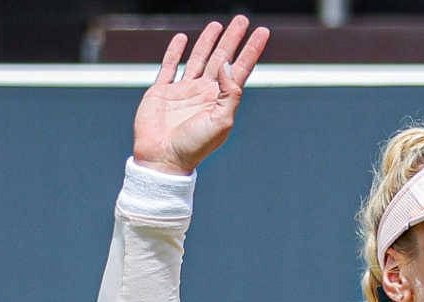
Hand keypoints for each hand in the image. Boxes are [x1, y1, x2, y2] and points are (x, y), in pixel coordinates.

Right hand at [131, 17, 269, 175]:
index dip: (251, 50)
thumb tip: (228, 65)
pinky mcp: (162, 92)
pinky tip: (182, 39)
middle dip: (232, 39)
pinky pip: (169, 66)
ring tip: (217, 25)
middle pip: (221, 58)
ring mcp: (183, 91)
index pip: (240, 69)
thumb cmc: (194, 146)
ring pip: (198, 58)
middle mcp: (204, 93)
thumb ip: (230, 93)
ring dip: (208, 41)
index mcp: (220, 100)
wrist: (163, 160)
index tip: (262, 32)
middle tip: (242, 19)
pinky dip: (175, 51)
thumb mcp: (221, 121)